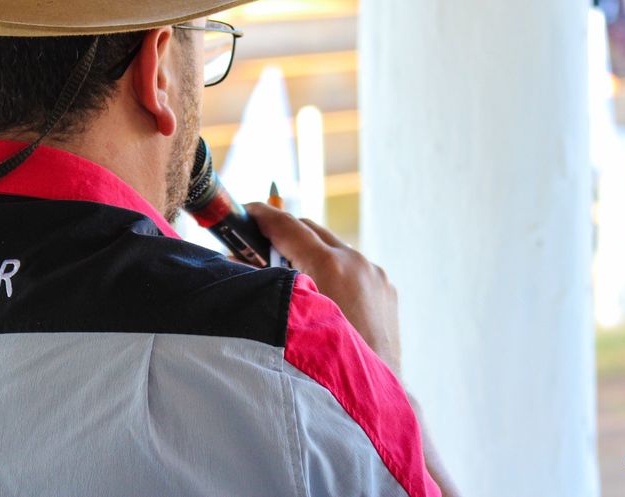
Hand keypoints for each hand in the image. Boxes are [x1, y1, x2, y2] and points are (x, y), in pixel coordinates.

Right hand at [245, 202, 401, 375]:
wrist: (370, 398)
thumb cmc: (320, 364)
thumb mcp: (284, 318)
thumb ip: (263, 286)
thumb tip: (237, 265)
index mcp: (331, 266)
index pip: (288, 227)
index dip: (262, 216)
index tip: (245, 211)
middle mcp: (357, 263)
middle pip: (311, 231)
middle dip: (284, 234)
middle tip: (258, 245)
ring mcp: (376, 275)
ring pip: (333, 248)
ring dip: (310, 254)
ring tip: (289, 275)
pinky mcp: (387, 288)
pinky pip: (353, 267)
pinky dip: (333, 270)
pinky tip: (320, 294)